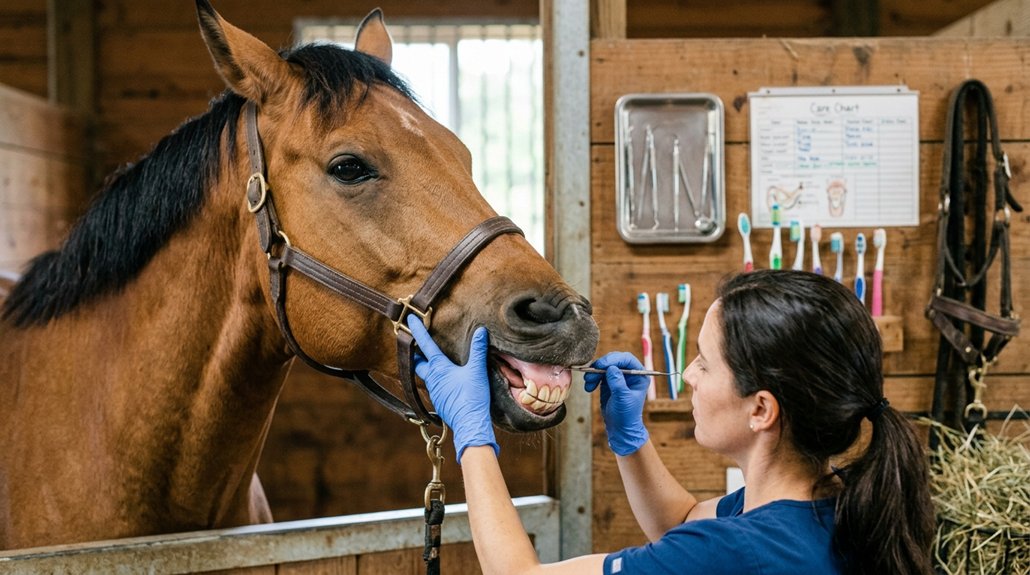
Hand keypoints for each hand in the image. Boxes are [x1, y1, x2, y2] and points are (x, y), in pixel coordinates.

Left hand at [407, 316, 497, 463]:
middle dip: (414, 352)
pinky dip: (435, 381)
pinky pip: (434, 388)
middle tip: (412, 343)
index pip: (425, 344)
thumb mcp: (477, 371)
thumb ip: (478, 350)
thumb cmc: (472, 397)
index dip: (417, 330)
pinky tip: (444, 382)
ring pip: (425, 376)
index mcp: (439, 368)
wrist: (469, 424)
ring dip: (425, 367)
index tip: (409, 318)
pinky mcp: (439, 403)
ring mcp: (434, 392)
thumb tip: (480, 331)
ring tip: (430, 362)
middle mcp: (432, 379)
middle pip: (417, 362)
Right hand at [583, 351, 649, 455]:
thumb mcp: (623, 399)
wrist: (620, 428)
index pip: (627, 359)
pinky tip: (589, 387)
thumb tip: (612, 368)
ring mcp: (619, 377)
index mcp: (639, 376)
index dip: (614, 359)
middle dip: (602, 365)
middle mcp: (630, 374)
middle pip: (614, 360)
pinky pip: (599, 374)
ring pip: (605, 366)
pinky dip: (592, 378)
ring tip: (588, 382)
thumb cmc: (626, 415)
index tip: (601, 365)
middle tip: (591, 372)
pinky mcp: (609, 382)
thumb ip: (618, 382)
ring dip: (594, 372)